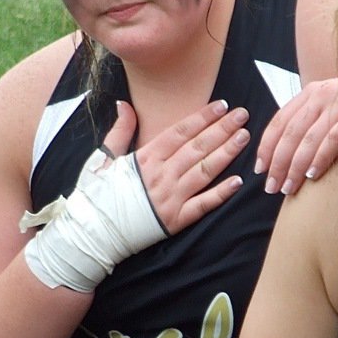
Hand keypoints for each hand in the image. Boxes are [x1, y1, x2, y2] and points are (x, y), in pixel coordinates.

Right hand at [21, 99, 249, 291]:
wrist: (93, 233)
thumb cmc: (97, 196)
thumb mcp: (103, 158)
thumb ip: (120, 131)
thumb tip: (123, 104)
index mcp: (145, 158)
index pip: (180, 132)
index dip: (202, 118)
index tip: (221, 105)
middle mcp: (161, 175)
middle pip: (198, 147)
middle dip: (222, 129)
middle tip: (243, 115)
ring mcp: (171, 198)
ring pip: (205, 171)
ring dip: (226, 153)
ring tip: (244, 138)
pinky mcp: (176, 220)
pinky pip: (203, 205)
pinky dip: (221, 193)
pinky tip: (238, 181)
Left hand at [255, 79, 337, 194]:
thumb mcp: (328, 110)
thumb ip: (308, 123)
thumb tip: (281, 153)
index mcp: (309, 93)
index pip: (279, 121)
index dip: (266, 147)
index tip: (259, 169)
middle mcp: (321, 94)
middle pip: (290, 133)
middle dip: (278, 163)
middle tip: (271, 186)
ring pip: (308, 138)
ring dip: (295, 166)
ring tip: (288, 187)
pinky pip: (332, 140)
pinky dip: (320, 158)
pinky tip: (311, 175)